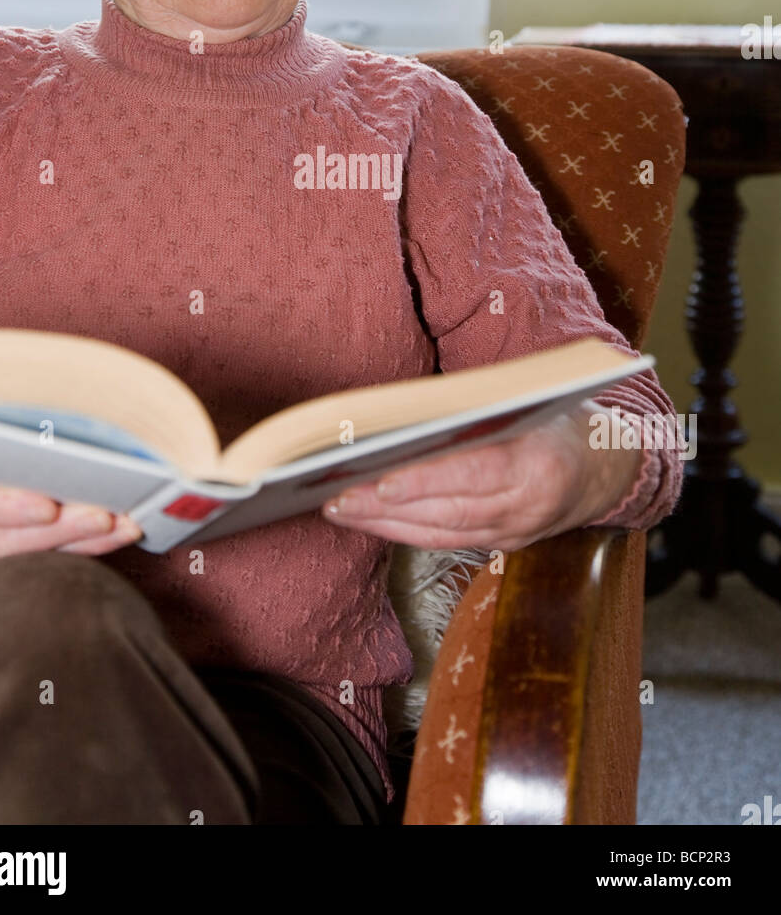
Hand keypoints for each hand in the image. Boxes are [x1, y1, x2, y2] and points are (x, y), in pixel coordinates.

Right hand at [0, 480, 142, 579]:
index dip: (5, 509)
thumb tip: (8, 415)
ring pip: (36, 559)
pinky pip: (45, 562)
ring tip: (129, 525)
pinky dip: (83, 549)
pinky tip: (119, 534)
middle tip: (107, 516)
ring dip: (87, 543)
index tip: (45, 506)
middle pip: (12, 543)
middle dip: (64, 530)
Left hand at [321, 400, 643, 550]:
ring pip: (442, 532)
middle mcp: (529, 505)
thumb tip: (404, 413)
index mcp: (539, 462)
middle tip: (336, 495)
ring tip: (340, 507)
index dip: (425, 482)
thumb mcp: (528, 400)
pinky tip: (373, 518)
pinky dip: (407, 531)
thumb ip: (476, 409)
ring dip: (387, 523)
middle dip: (387, 506)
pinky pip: (448, 541)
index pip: (474, 475)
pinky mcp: (506, 545)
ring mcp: (518, 532)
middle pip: (448, 511)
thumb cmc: (558, 416)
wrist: (610, 466)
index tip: (379, 479)